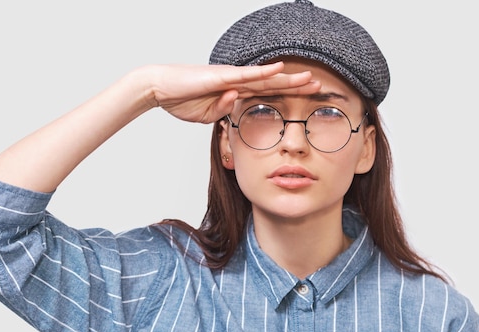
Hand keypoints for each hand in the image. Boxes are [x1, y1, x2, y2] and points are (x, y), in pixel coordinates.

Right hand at [143, 62, 320, 123]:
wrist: (160, 88)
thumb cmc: (181, 99)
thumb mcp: (207, 116)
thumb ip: (224, 112)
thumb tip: (234, 106)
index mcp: (235, 92)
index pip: (267, 93)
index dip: (287, 95)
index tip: (305, 98)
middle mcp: (237, 82)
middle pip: (273, 84)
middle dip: (296, 86)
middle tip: (318, 86)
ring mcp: (231, 78)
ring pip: (266, 78)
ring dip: (288, 79)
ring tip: (309, 78)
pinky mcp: (222, 77)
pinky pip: (246, 75)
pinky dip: (264, 72)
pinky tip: (280, 69)